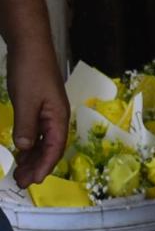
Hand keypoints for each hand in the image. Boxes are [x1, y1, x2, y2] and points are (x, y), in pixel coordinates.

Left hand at [7, 41, 67, 187]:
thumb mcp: (26, 101)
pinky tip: (21, 153)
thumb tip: (24, 149)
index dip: (45, 166)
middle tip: (22, 183)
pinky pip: (36, 133)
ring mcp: (48, 113)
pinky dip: (29, 145)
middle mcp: (56, 118)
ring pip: (43, 142)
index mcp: (58, 117)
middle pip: (50, 148)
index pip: (54, 148)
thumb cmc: (30, 72)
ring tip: (20, 173)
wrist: (30, 47)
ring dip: (32, 158)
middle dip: (37, 166)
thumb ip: (26, 127)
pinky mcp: (39, 108)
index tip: (33, 180)